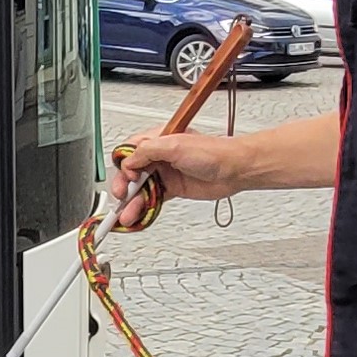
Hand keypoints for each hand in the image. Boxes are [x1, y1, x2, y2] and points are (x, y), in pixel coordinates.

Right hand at [107, 124, 245, 226]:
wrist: (234, 169)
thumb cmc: (212, 152)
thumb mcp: (174, 145)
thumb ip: (147, 151)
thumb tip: (129, 162)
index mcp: (157, 140)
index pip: (130, 151)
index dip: (124, 165)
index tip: (127, 177)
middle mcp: (159, 156)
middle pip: (132, 173)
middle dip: (124, 188)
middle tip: (122, 199)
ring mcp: (166, 173)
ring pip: (141, 189)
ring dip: (133, 202)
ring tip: (128, 215)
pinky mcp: (173, 189)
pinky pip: (153, 199)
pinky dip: (144, 208)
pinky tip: (139, 215)